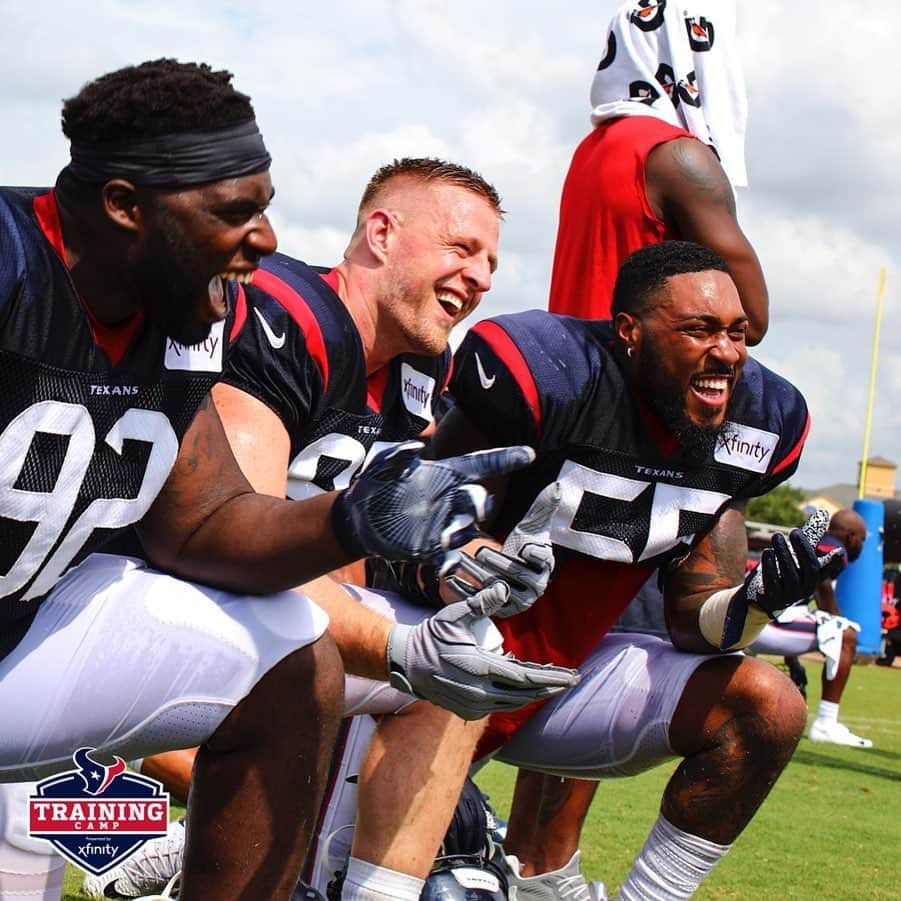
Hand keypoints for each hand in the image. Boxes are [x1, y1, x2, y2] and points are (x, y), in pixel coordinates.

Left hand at [331, 442, 534, 566]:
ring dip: (462, 531)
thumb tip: (415, 447)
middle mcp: (450, 499)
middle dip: (480, 503)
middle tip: (476, 504)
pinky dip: (450, 561)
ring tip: (446, 536)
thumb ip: (399, 455)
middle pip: (477, 499)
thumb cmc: (374, 484)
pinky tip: (445, 565)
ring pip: (467, 528)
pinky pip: (448, 555)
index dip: (505, 457)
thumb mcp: (384, 464)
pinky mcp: (432, 547)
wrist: (358, 519)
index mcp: (445, 474)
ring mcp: (443, 524)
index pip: (481, 463)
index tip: (528, 453)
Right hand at [386, 580, 579, 720]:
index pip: (526, 677)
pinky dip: (513, 697)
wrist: (405, 662)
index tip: (571, 676)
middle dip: (550, 686)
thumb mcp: (455, 615)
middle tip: (571, 680)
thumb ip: (481, 603)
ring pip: (513, 703)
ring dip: (533, 693)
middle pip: (525, 694)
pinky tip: (521, 686)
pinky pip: (498, 706)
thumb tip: (503, 588)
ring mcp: (473, 705)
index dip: (551, 677)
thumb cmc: (431, 636)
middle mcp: (480, 693)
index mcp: (481, 669)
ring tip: (550, 681)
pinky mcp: (467, 711)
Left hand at [446, 483, 560, 617]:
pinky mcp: (499, 610)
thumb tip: (557, 486)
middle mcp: (536, 587)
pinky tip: (450, 579)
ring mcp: (518, 602)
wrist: (507, 570)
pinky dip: (464, 590)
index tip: (522, 547)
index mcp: (546, 566)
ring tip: (462, 562)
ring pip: (497, 589)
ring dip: (478, 576)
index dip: (531, 552)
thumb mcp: (530, 526)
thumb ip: (542, 508)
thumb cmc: (521, 544)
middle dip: (498, 562)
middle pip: (516, 574)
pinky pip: (481, 602)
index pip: (541, 558)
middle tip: (480, 551)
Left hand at [721, 509, 840, 646]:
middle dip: (803, 548)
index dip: (833, 563)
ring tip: (777, 536)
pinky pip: (773, 582)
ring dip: (784, 553)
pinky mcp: (773, 598)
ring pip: (791, 574)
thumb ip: (807, 538)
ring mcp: (790, 596)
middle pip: (809, 568)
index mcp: (812, 578)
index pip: (826, 570)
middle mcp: (805, 589)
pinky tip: (768, 552)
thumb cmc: (782, 572)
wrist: (761, 597)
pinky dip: (770, 565)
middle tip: (794, 531)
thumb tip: (822, 513)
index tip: (839, 552)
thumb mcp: (794, 555)